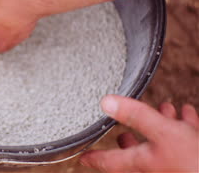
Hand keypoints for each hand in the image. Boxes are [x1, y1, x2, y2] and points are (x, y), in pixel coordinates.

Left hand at [80, 95, 198, 171]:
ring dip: (161, 124)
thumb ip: (135, 116)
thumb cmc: (194, 162)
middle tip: (122, 129)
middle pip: (135, 153)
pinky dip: (183, 127)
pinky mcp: (191, 161)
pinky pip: (184, 142)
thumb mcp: (162, 133)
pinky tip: (187, 113)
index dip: (92, 157)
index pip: (107, 162)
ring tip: (165, 107)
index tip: (80, 155)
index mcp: (140, 164)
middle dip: (132, 134)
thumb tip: (105, 102)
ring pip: (162, 144)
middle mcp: (154, 169)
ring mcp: (173, 166)